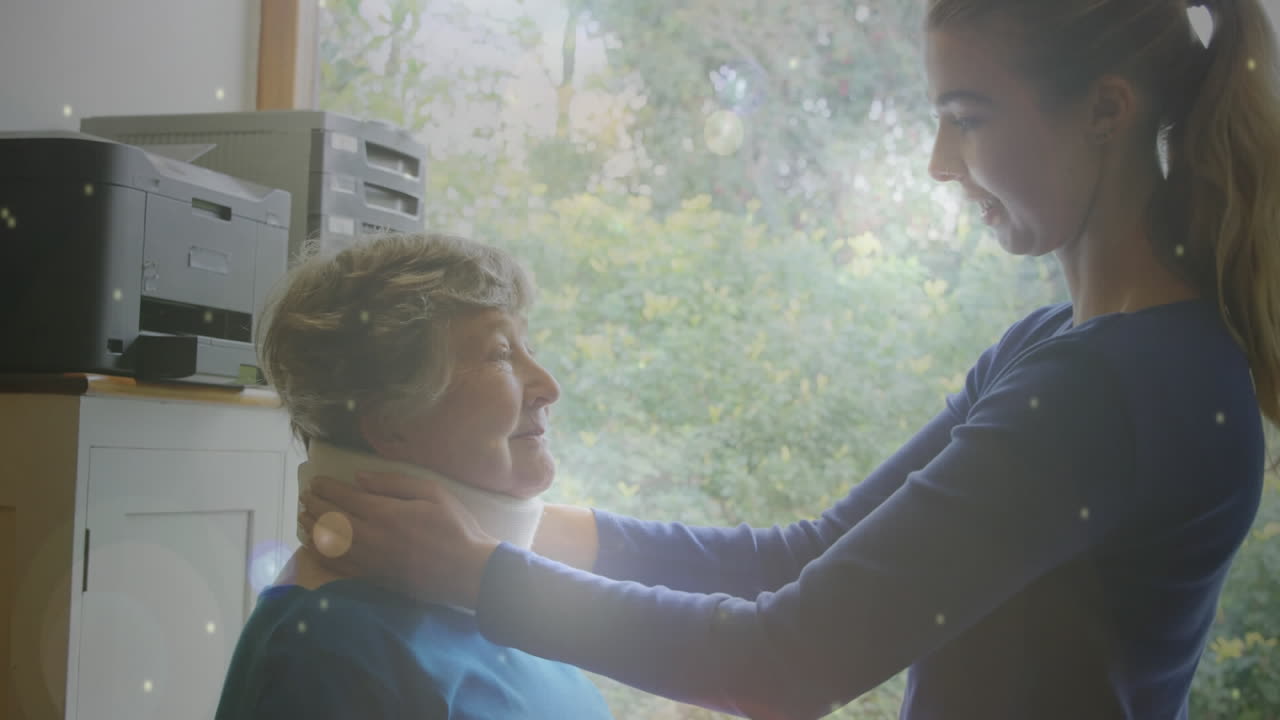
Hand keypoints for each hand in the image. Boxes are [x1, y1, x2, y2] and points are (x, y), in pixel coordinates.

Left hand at [298, 472, 499, 608]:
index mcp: (386, 513)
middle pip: (331, 519)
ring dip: (311, 528)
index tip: (316, 481)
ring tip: (302, 517)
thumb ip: (394, 483)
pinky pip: (337, 566)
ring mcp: (370, 560)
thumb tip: (359, 478)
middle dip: (315, 505)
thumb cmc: (455, 527)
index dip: (326, 488)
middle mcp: (371, 537)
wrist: (467, 571)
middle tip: (305, 496)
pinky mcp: (373, 577)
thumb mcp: (433, 492)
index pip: (345, 497)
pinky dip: (320, 555)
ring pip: (329, 543)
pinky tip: (312, 547)